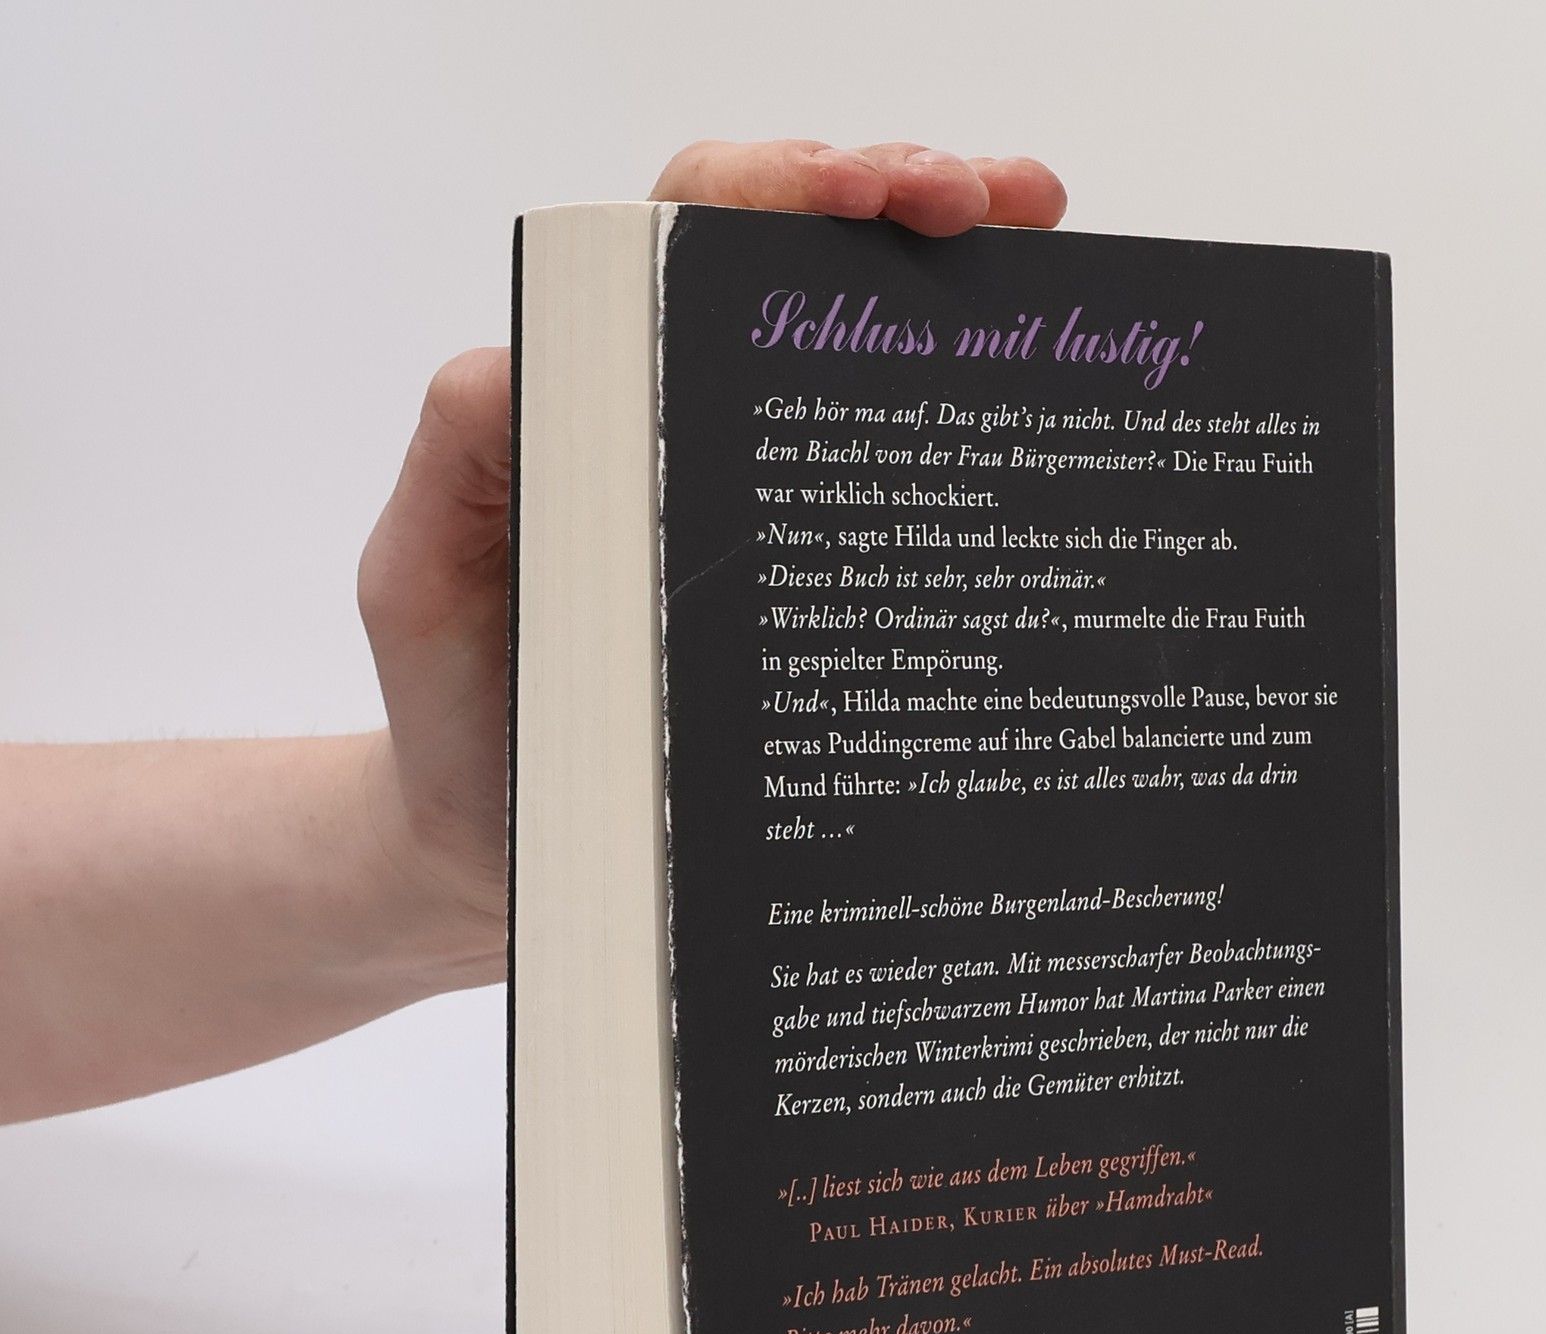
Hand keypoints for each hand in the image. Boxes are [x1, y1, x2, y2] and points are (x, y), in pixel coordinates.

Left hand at [353, 141, 1068, 984]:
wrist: (509, 858)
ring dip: (968, 287)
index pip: (693, 237)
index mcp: (602, 394)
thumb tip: (520, 358)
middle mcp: (690, 424)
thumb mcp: (421, 581)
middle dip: (910, 201)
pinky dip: (976, 429)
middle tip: (1005, 206)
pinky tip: (1043, 410)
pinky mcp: (815, 595)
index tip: (863, 193)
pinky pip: (900, 496)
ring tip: (1049, 253)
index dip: (782, 187)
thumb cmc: (462, 717)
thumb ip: (455, 465)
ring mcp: (760, 507)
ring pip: (870, 358)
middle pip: (805, 266)